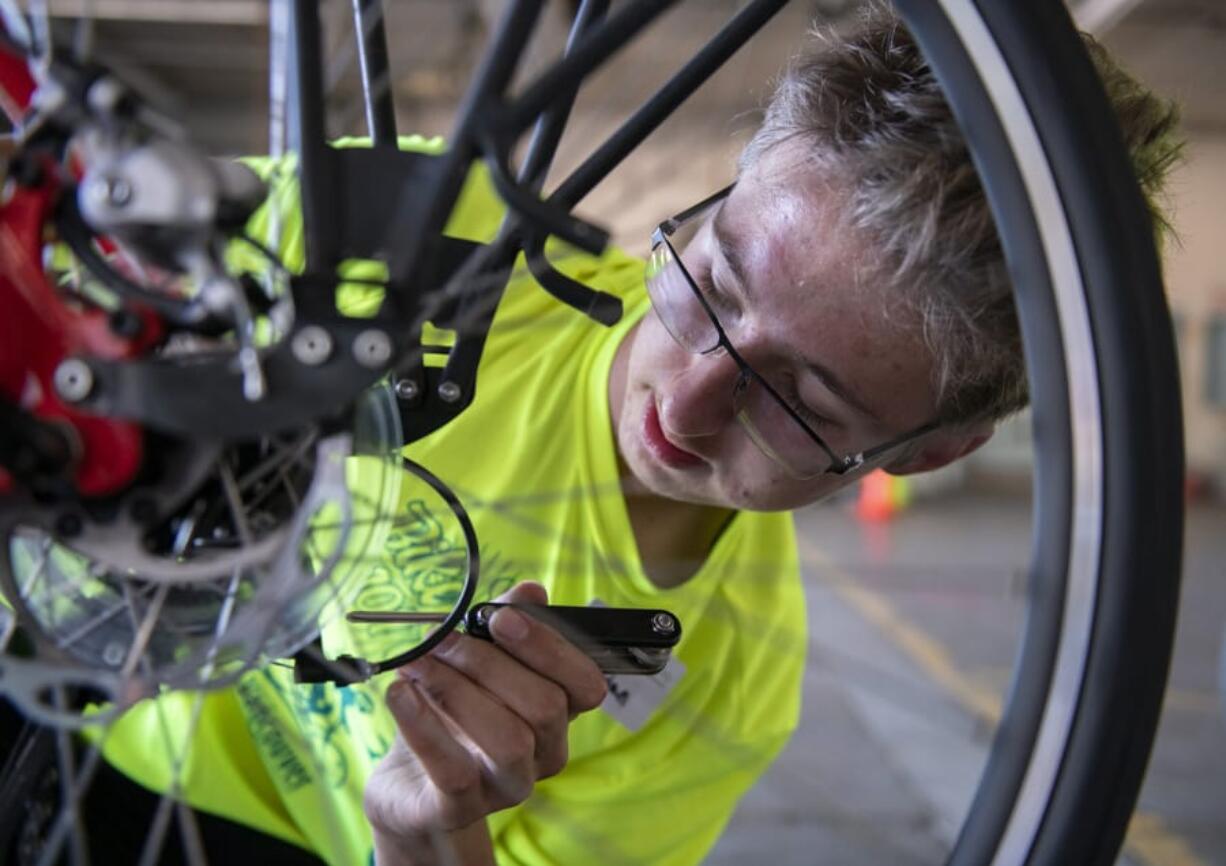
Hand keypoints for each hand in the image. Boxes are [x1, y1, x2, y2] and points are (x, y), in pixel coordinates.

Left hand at [364, 582, 607, 859]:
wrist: (408, 783)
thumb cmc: (452, 713)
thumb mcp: (477, 663)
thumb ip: (503, 625)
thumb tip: (532, 591)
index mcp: (558, 713)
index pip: (587, 685)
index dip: (551, 649)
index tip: (500, 618)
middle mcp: (544, 753)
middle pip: (544, 706)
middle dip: (488, 663)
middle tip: (440, 640)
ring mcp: (507, 786)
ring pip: (508, 739)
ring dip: (456, 689)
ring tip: (416, 663)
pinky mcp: (460, 809)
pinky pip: (454, 770)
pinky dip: (424, 725)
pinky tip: (400, 693)